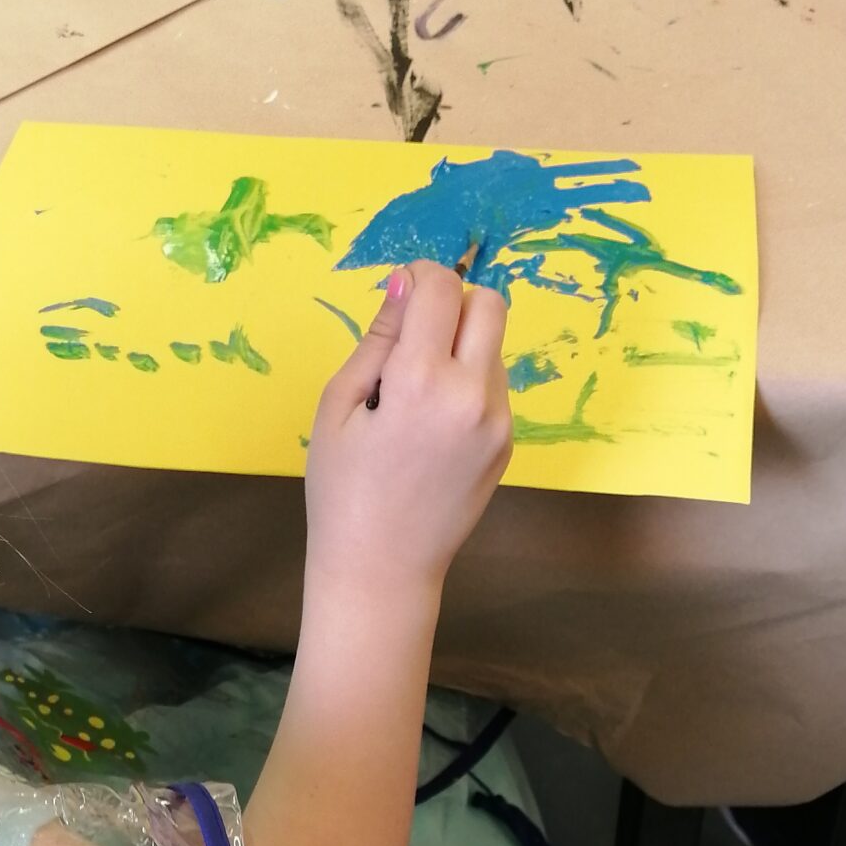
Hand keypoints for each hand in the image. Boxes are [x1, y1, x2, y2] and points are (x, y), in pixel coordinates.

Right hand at [304, 259, 511, 604]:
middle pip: (489, 303)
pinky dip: (468, 383)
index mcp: (420, 381)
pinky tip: (433, 423)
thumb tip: (403, 283)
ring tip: (417, 392)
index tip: (399, 291)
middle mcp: (471, 395)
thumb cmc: (342, 491)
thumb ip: (376, 338)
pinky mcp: (507, 442)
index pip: (440, 289)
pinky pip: (494, 386)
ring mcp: (498, 421)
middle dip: (454, 300)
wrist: (382, 569)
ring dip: (461, 344)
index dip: (418, 276)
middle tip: (416, 331)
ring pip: (494, 345)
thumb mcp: (338, 406)